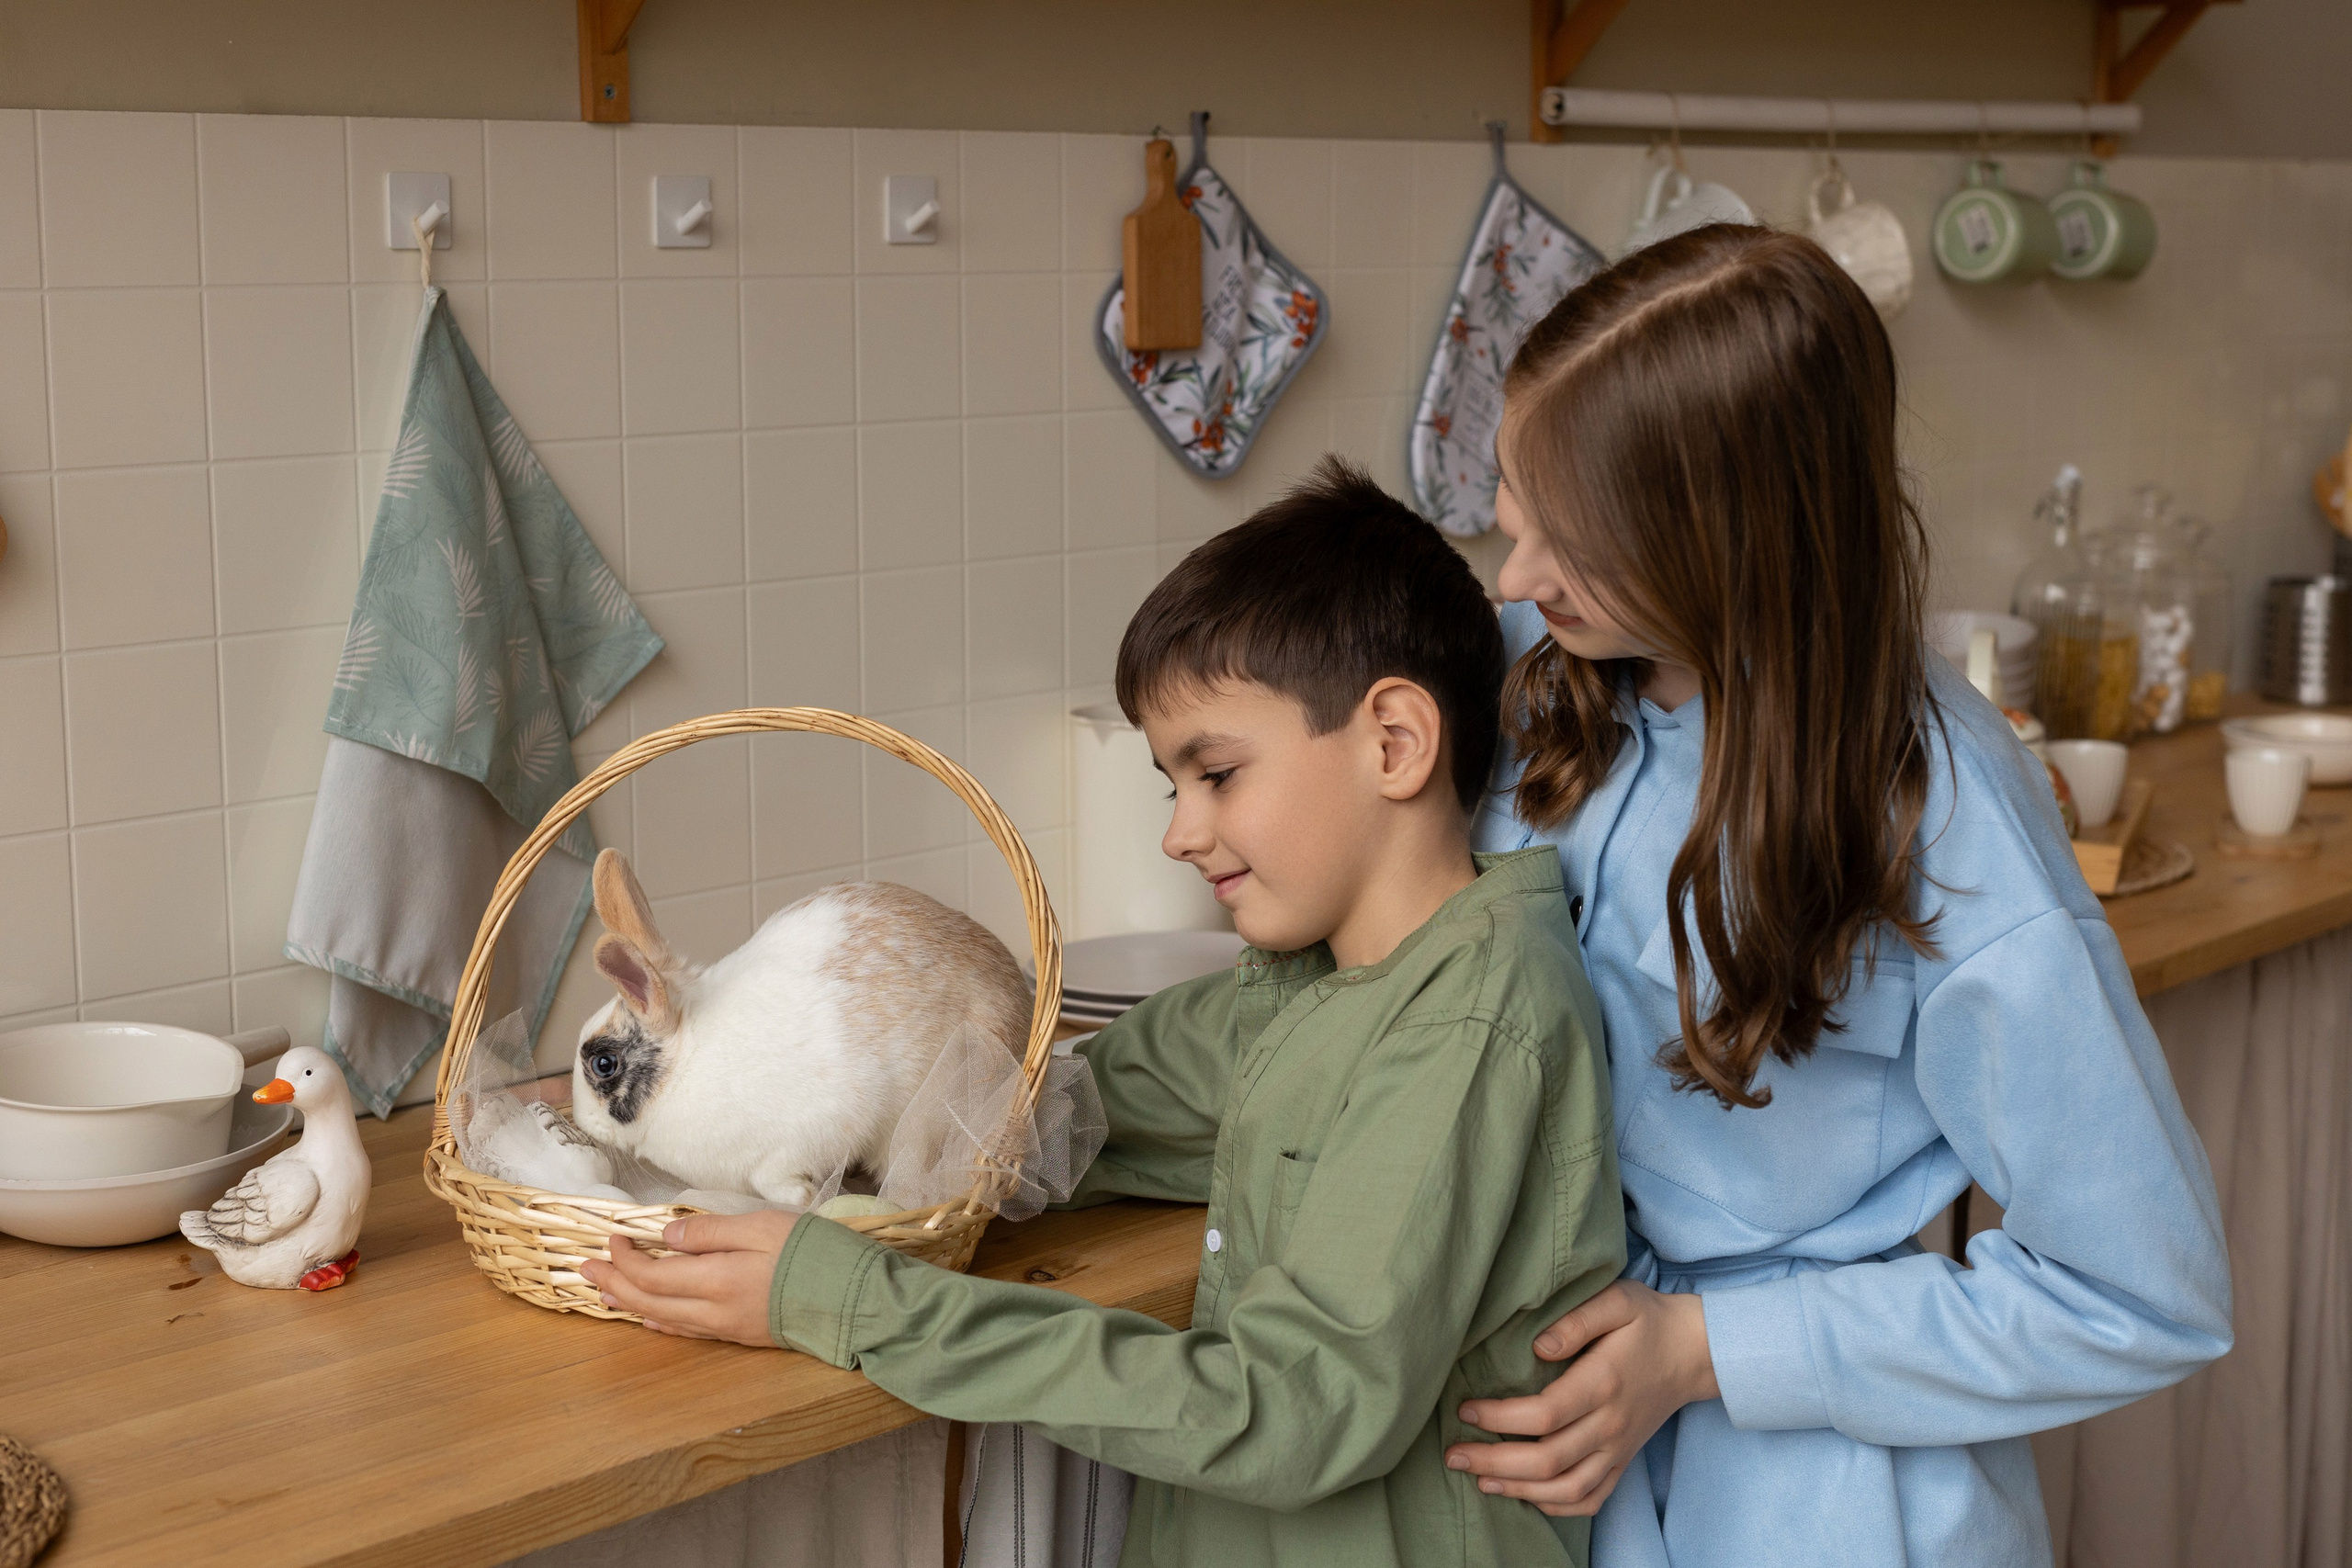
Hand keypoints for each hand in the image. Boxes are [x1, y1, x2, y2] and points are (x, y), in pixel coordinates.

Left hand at [578, 1209, 797, 1345]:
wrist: (855, 1300)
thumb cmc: (814, 1253)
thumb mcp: (763, 1226)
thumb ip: (712, 1231)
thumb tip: (666, 1236)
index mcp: (716, 1280)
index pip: (652, 1273)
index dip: (625, 1257)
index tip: (613, 1237)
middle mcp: (714, 1311)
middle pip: (649, 1301)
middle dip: (614, 1282)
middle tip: (586, 1267)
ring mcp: (727, 1328)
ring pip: (664, 1319)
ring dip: (630, 1304)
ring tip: (604, 1292)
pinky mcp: (741, 1335)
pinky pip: (687, 1331)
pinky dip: (661, 1321)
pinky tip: (651, 1318)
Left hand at [1445, 1280, 1718, 1516]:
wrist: (1695, 1352)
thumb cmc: (1649, 1320)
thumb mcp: (1618, 1300)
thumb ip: (1577, 1320)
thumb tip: (1538, 1347)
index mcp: (1603, 1383)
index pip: (1544, 1413)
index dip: (1500, 1418)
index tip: (1465, 1409)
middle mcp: (1611, 1424)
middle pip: (1548, 1459)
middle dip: (1494, 1462)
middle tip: (1452, 1455)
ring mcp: (1619, 1448)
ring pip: (1568, 1487)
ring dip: (1520, 1490)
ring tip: (1479, 1481)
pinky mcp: (1624, 1460)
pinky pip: (1593, 1498)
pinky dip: (1558, 1505)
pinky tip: (1528, 1496)